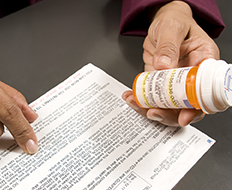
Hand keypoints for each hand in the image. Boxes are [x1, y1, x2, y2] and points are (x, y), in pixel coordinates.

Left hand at [123, 1, 218, 125]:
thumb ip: (169, 46)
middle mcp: (191, 76)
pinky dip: (141, 100)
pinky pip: (153, 97)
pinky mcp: (161, 83)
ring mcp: (175, 82)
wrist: (162, 22)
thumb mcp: (171, 27)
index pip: (204, 92)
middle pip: (186, 105)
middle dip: (169, 113)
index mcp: (203, 61)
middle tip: (152, 112)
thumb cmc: (174, 21)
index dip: (195, 108)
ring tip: (135, 102)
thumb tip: (164, 65)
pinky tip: (132, 97)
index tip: (182, 115)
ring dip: (150, 108)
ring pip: (168, 105)